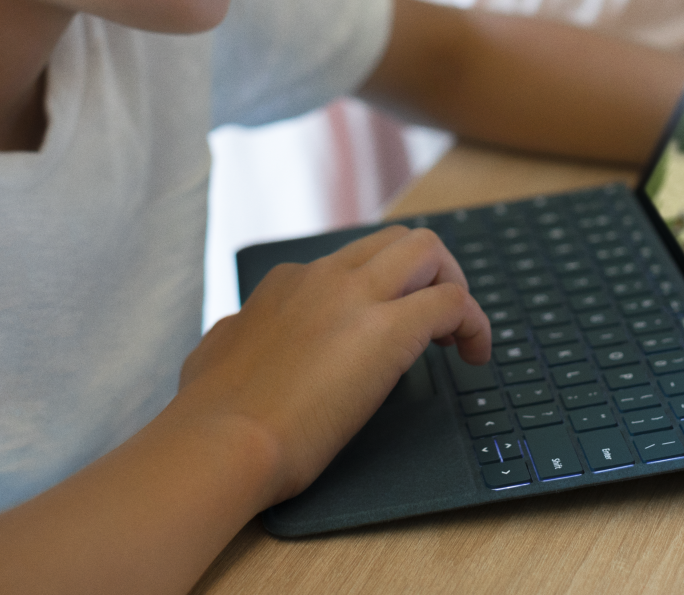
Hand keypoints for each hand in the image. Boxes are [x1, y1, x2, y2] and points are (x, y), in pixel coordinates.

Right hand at [177, 225, 488, 501]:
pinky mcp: (391, 330)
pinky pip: (453, 302)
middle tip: (436, 325)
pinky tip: (474, 357)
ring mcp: (357, 297)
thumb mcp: (215, 352)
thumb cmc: (209, 415)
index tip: (384, 331)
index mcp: (287, 284)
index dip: (379, 293)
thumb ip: (237, 334)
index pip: (350, 264)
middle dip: (428, 273)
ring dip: (453, 285)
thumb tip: (238, 332)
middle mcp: (325, 278)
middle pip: (397, 241)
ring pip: (428, 249)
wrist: (222, 441)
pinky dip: (473, 323)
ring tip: (459, 337)